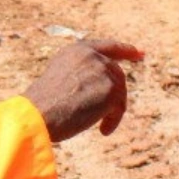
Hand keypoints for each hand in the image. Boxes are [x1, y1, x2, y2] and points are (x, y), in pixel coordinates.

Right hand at [24, 38, 143, 140]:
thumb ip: (81, 76)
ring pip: (119, 92)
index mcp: (76, 51)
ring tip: (99, 126)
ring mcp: (103, 71)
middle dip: (119, 91)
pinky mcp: (111, 89)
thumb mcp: (60, 80)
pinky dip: (112, 120)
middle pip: (117, 73)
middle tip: (118, 109)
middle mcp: (92, 56)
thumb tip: (102, 87)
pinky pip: (119, 107)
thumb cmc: (41, 105)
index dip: (126, 50)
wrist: (38, 113)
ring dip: (111, 111)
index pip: (107, 46)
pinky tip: (103, 131)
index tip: (140, 54)